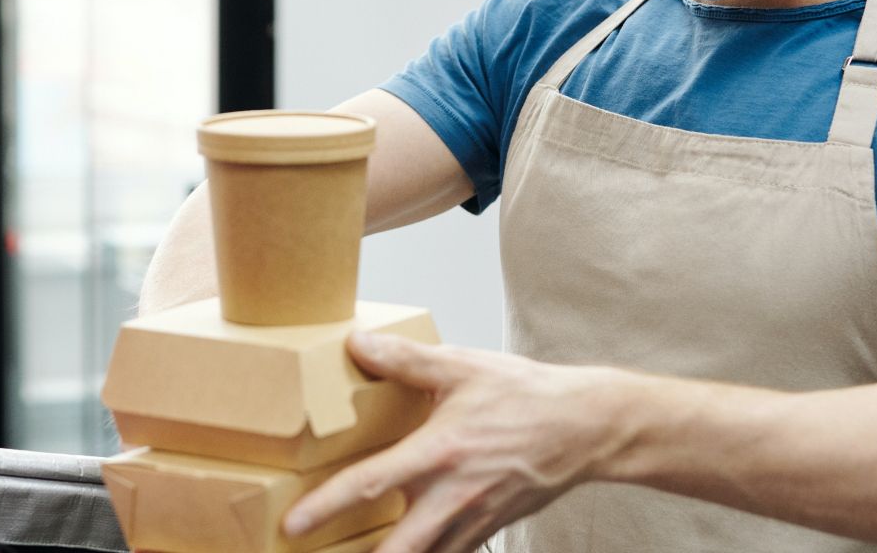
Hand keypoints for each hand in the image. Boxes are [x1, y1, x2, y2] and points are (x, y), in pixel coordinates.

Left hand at [283, 331, 629, 552]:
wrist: (584, 426)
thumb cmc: (524, 394)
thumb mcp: (462, 367)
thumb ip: (405, 359)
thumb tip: (356, 345)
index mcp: (439, 452)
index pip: (371, 484)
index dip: (327, 506)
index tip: (292, 525)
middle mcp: (452, 494)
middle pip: (397, 549)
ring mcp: (472, 518)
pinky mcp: (488, 528)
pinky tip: (411, 549)